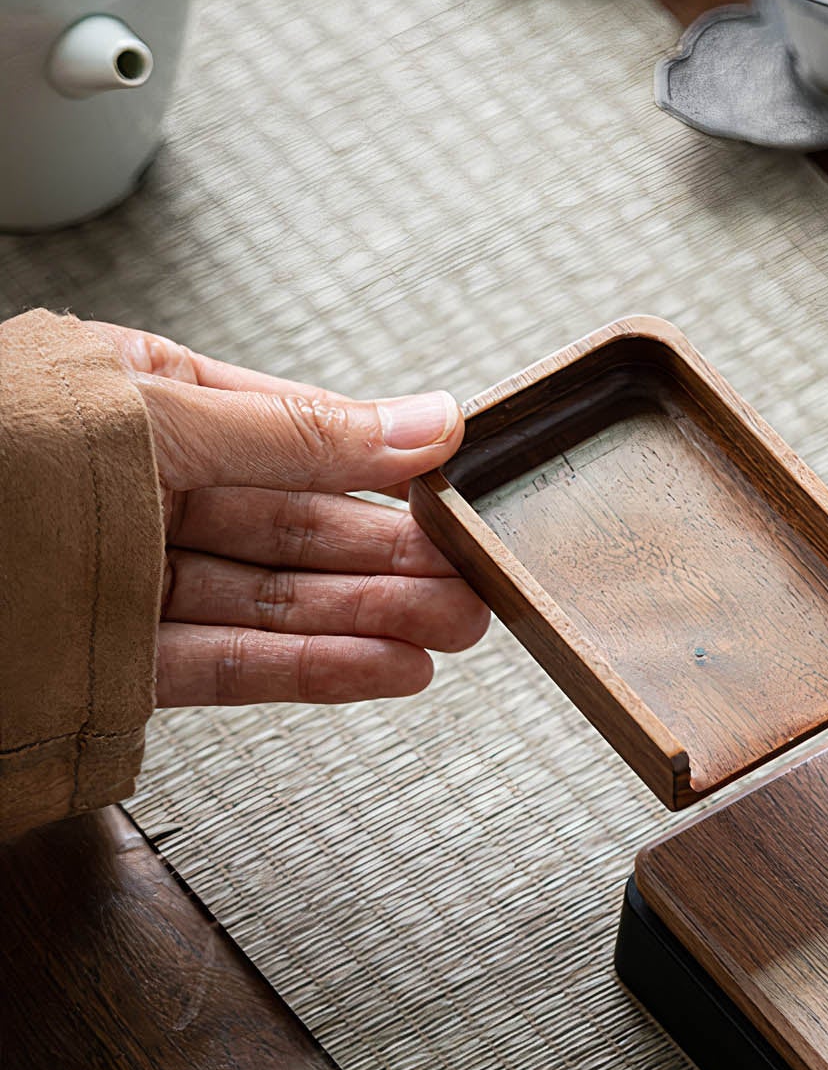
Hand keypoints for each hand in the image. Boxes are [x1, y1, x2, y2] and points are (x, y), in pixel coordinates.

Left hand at [91, 323, 490, 706]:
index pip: (296, 437)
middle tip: (472, 582)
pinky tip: (385, 666)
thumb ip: (297, 433)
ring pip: (273, 600)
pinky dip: (311, 669)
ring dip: (373, 618)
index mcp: (141, 399)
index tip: (454, 502)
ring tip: (452, 628)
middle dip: (395, 559)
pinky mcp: (114, 660)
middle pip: (296, 528)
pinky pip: (228, 662)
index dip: (385, 472)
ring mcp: (125, 576)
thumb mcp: (154, 414)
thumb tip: (421, 423)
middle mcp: (138, 486)